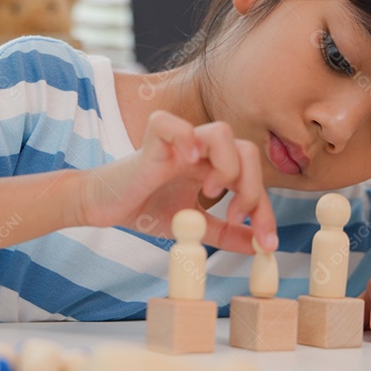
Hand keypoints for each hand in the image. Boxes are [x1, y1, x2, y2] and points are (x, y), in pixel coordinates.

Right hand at [75, 110, 277, 254]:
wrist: (103, 206)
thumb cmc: (143, 208)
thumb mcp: (194, 227)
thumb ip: (225, 233)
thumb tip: (260, 246)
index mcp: (212, 166)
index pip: (253, 176)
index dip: (265, 210)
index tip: (267, 243)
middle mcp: (200, 151)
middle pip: (246, 150)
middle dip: (253, 188)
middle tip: (236, 216)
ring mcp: (177, 144)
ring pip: (221, 132)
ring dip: (227, 165)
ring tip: (211, 193)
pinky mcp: (151, 142)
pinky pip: (171, 123)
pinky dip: (186, 138)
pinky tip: (188, 162)